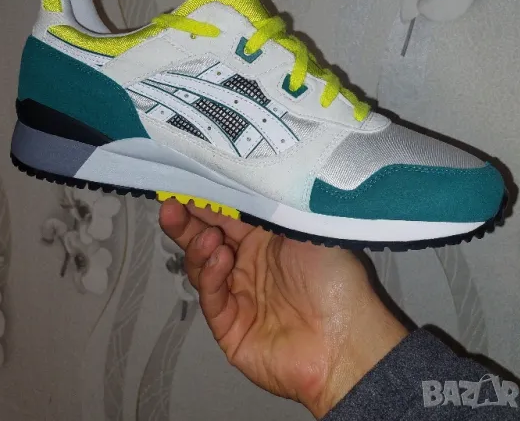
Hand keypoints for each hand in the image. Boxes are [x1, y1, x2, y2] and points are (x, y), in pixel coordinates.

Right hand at [159, 200, 407, 416]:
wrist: (347, 343)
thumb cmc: (336, 281)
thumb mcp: (305, 228)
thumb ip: (270, 206)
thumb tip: (242, 177)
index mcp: (266, 238)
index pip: (227, 214)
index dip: (206, 199)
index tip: (187, 182)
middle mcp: (248, 263)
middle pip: (206, 236)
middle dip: (187, 220)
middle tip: (171, 205)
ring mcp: (238, 294)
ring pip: (202, 265)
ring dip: (199, 246)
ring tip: (209, 236)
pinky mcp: (230, 325)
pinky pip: (212, 296)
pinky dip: (211, 275)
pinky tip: (220, 259)